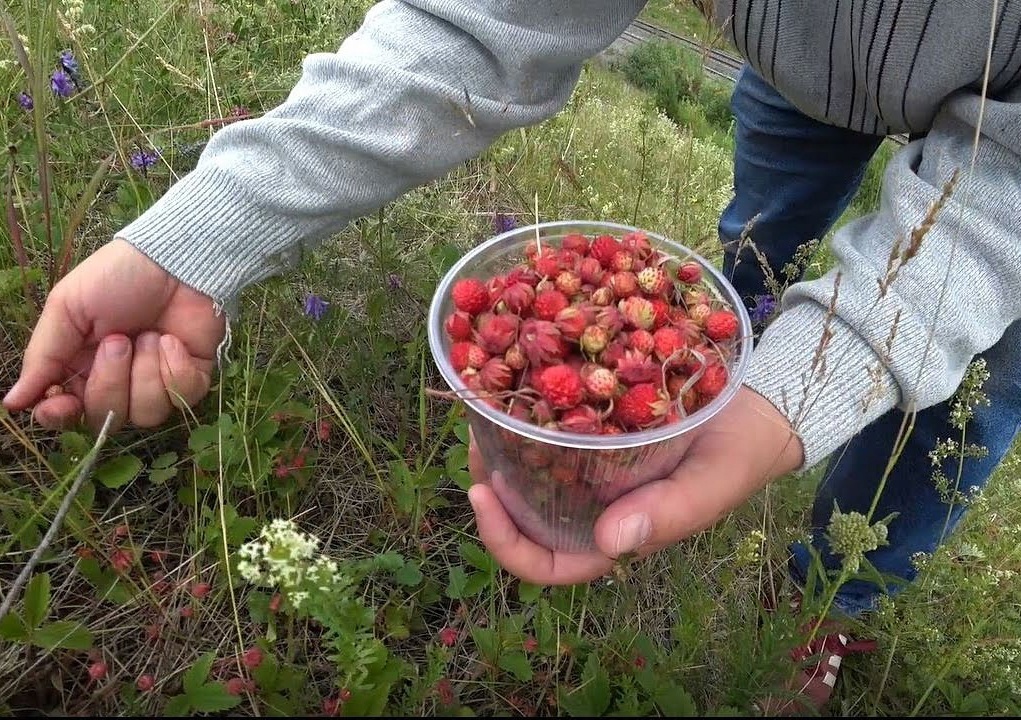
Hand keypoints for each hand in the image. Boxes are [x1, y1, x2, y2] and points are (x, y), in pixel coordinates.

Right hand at [3, 239, 224, 433]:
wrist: (173, 260)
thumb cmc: (116, 277)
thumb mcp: (68, 308)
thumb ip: (43, 357)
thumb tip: (12, 403)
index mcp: (80, 367)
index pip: (67, 413)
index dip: (62, 416)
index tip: (62, 402)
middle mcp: (118, 382)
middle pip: (106, 417)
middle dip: (110, 380)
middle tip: (118, 340)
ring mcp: (157, 383)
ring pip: (146, 415)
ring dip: (145, 371)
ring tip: (149, 335)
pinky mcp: (192, 379)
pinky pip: (182, 398)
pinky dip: (176, 369)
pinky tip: (173, 341)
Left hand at [466, 387, 804, 584]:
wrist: (759, 406)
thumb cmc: (740, 454)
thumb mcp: (712, 483)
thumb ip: (670, 513)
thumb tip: (608, 542)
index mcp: (617, 533)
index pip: (549, 563)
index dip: (505, 542)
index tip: (480, 493)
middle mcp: (597, 505)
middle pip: (528, 513)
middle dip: (492, 483)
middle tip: (472, 440)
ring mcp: (596, 469)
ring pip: (534, 469)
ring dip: (503, 444)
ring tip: (483, 406)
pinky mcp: (600, 430)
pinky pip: (554, 428)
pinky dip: (531, 409)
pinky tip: (517, 379)